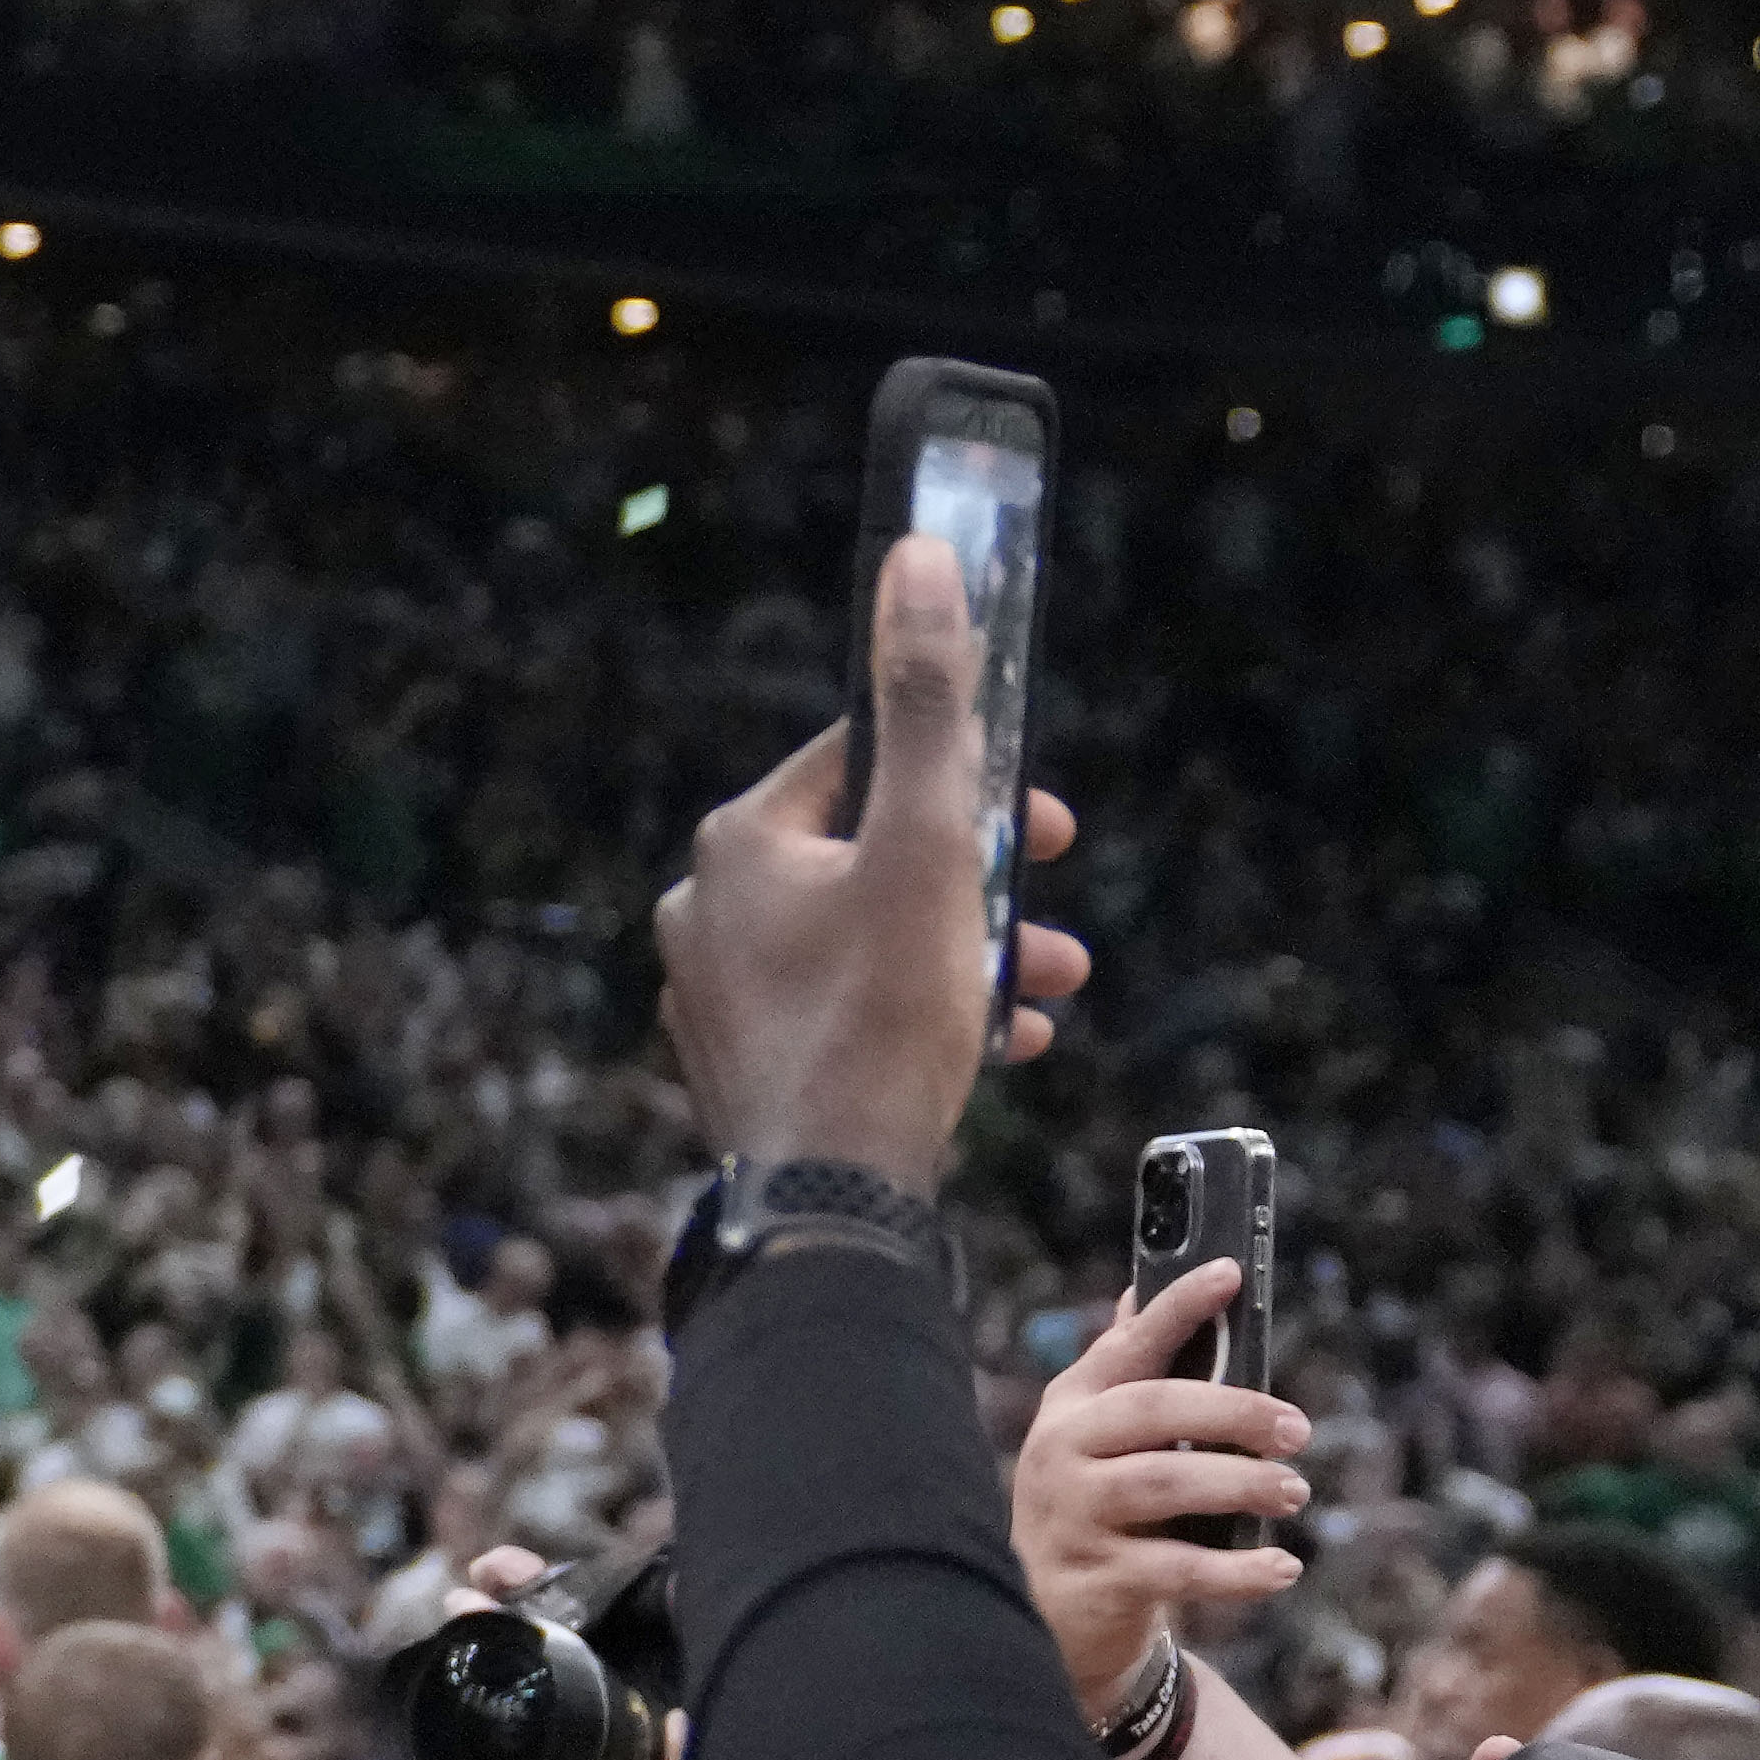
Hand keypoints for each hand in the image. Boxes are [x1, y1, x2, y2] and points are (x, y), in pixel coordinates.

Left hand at [652, 526, 1086, 1182]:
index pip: (859, 766)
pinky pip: (851, 1014)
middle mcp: (707, 910)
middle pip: (871, 860)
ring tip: (1047, 989)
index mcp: (737, 845)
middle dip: (980, 882)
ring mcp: (720, 995)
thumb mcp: (929, 845)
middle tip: (1052, 918)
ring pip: (869, 944)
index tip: (1041, 821)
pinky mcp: (748, 1065)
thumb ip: (930, 704)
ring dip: (970, 954)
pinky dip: (926, 1016)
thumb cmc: (879, 1018)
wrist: (831, 1199)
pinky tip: (997, 1048)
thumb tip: (918, 560)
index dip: (967, 782)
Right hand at [1018, 1255, 1308, 1715]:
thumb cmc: (1093, 1506)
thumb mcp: (1097, 1437)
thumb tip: (1140, 1291)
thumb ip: (1124, 1373)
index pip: (1127, 1345)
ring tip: (1295, 1492)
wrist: (1047, 1612)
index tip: (1230, 1273)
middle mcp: (1062, 1452)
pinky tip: (1281, 1568)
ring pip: (1164, 1483)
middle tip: (1297, 1429)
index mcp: (1072, 1408)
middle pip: (1152, 1410)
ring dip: (1240, 1484)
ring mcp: (1074, 1515)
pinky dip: (1237, 1571)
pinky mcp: (1096, 1579)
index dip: (1177, 1307)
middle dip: (1232, 1411)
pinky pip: (1177, 1569)